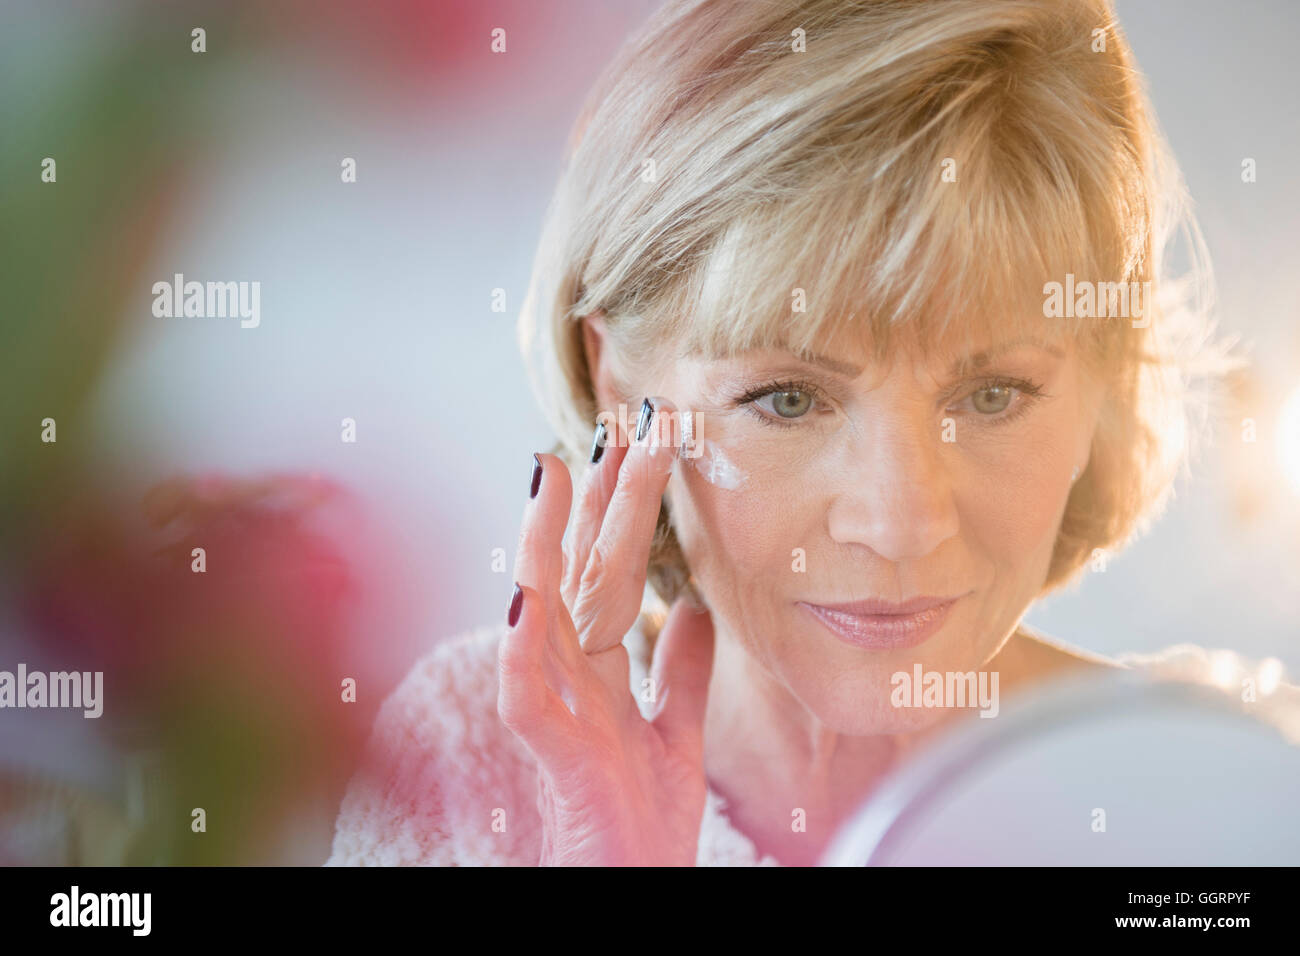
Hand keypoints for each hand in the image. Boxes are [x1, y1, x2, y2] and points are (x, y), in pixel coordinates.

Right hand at [498, 398, 716, 865]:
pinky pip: (525, 695)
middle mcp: (570, 674)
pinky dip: (522, 648)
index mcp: (600, 666)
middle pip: (586, 568)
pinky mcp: (552, 753)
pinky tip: (525, 597)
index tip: (646, 436)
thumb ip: (682, 671)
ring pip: (545, 609)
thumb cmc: (643, 823)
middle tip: (624, 417)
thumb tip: (696, 609)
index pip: (613, 567)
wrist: (632, 891)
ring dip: (546, 540)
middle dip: (603, 494)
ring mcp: (555, 708)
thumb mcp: (678, 733)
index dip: (628, 504)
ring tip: (551, 470)